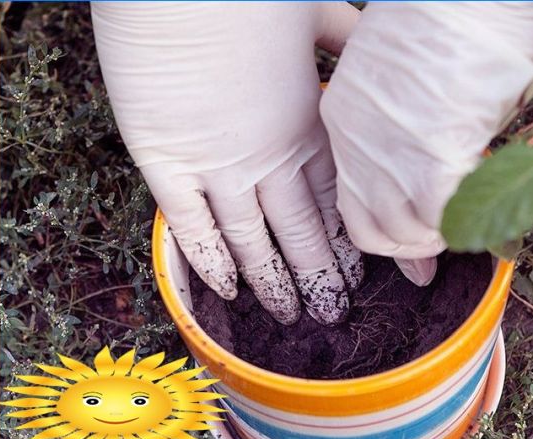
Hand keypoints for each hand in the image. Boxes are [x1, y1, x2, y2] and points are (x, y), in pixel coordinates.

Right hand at [91, 2, 362, 324]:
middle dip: (320, 274)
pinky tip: (227, 289)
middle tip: (332, 310)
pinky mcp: (167, 160)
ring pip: (252, 239)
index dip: (347, 237)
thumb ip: (341, 40)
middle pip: (302, 230)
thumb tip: (365, 41)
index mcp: (309, 124)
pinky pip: (191, 225)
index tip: (359, 268)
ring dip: (273, 281)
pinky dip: (209, 260)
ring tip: (289, 314)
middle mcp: (270, 156)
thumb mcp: (315, 14)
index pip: (335, 197)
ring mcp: (218, 164)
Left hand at [320, 2, 532, 284]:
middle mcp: (356, 147)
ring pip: (406, 235)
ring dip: (440, 236)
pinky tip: (484, 201)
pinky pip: (442, 222)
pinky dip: (464, 223)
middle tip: (442, 237)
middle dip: (410, 246)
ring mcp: (388, 158)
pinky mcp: (431, 163)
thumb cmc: (439, 17)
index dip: (385, 230)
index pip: (350, 203)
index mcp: (343, 121)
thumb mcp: (395, 71)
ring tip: (469, 215)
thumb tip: (431, 159)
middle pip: (371, 232)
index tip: (411, 240)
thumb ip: (398, 122)